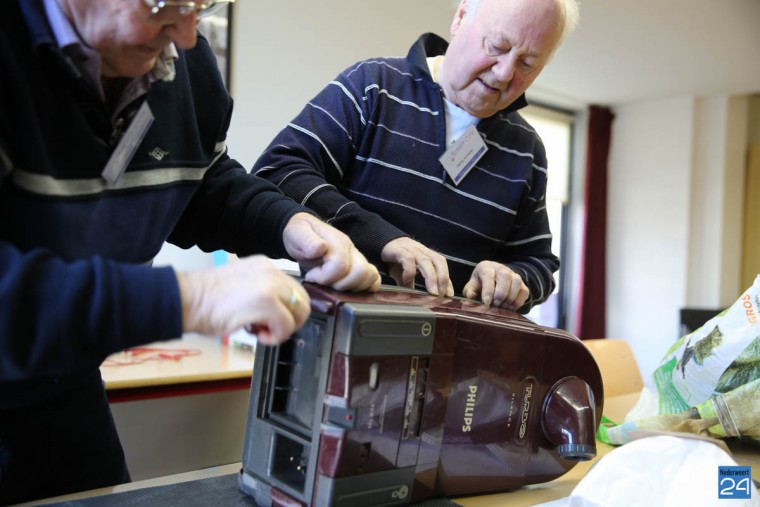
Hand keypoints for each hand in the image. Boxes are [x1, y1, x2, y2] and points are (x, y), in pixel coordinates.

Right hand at [176, 255, 309, 344]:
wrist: (187, 300)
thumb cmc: (206, 300)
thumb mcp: (242, 287)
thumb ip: (264, 293)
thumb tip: (278, 312)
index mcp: (265, 266)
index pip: (293, 289)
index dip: (287, 311)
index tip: (271, 321)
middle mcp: (271, 271)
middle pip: (302, 300)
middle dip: (290, 321)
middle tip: (270, 330)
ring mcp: (270, 285)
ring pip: (299, 312)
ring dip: (284, 329)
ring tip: (262, 332)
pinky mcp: (267, 301)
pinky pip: (287, 324)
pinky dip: (276, 336)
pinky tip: (258, 336)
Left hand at [282, 213, 379, 291]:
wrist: (303, 234)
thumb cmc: (300, 234)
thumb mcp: (296, 233)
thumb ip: (307, 240)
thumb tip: (320, 248)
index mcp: (337, 241)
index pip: (340, 265)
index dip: (324, 277)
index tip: (311, 276)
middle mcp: (351, 250)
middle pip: (360, 272)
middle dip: (340, 285)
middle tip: (324, 283)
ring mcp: (357, 259)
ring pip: (370, 277)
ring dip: (351, 288)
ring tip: (333, 285)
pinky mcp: (359, 268)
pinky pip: (373, 281)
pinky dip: (363, 289)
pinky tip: (345, 289)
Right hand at [380, 237, 453, 296]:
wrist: (386, 243)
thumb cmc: (400, 259)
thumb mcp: (411, 273)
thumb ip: (417, 285)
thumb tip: (424, 301)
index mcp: (429, 256)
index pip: (443, 267)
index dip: (448, 281)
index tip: (449, 296)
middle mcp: (423, 252)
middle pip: (438, 262)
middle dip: (443, 279)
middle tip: (442, 295)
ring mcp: (412, 250)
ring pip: (426, 261)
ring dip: (431, 278)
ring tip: (432, 292)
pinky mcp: (399, 251)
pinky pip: (408, 259)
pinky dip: (410, 271)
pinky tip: (408, 281)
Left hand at [462, 261, 528, 309]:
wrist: (493, 279)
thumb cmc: (480, 283)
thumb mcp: (472, 286)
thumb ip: (470, 292)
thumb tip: (469, 300)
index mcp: (487, 267)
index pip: (489, 275)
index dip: (488, 290)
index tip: (486, 302)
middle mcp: (501, 269)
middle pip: (505, 276)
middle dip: (501, 293)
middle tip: (496, 304)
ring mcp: (513, 275)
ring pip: (517, 282)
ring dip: (510, 297)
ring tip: (503, 307)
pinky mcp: (522, 284)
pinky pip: (524, 291)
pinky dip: (518, 301)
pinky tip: (510, 308)